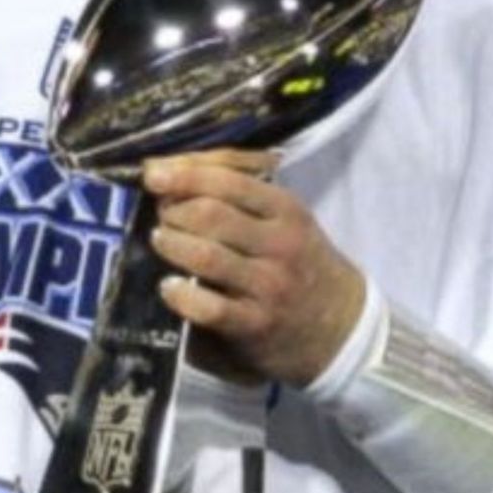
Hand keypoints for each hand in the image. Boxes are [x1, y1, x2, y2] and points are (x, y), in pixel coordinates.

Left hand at [143, 149, 364, 387]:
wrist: (340, 325)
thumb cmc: (298, 259)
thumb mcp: (282, 215)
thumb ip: (233, 184)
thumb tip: (168, 166)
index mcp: (286, 210)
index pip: (228, 182)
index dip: (183, 175)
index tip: (152, 175)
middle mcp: (280, 245)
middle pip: (210, 215)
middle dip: (173, 211)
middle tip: (162, 215)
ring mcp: (268, 287)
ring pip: (205, 256)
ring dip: (171, 244)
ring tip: (162, 241)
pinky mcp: (255, 325)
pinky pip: (207, 307)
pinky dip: (179, 294)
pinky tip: (170, 287)